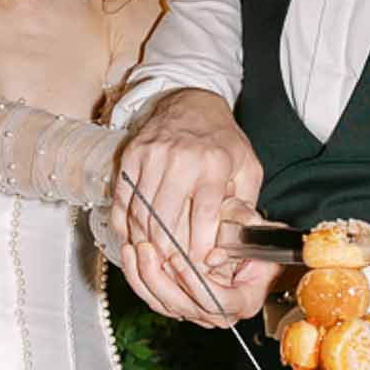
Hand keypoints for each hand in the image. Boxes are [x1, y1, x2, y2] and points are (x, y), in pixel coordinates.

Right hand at [112, 88, 262, 270]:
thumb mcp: (247, 166)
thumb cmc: (222, 140)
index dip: (199, 246)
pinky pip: (122, 198)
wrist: (192, 103)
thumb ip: (246, 203)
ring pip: (140, 211)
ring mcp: (151, 156)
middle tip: (172, 267)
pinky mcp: (132, 156)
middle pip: (165, 218)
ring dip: (144, 241)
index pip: (203, 215)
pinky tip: (132, 237)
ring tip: (153, 258)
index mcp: (213, 163)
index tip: (200, 265)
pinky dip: (124, 222)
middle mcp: (180, 159)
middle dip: (167, 250)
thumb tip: (239, 241)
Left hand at [118, 234, 282, 325]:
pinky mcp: (180, 304)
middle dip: (159, 279)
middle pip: (184, 307)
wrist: (248, 247)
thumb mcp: (249, 228)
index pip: (217, 301)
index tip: (178, 258)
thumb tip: (212, 258)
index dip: (195, 282)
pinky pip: (155, 299)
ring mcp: (198, 311)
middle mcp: (220, 312)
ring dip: (144, 278)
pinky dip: (139, 279)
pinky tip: (131, 257)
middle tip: (146, 250)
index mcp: (244, 301)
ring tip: (134, 250)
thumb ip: (235, 239)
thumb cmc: (252, 237)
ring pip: (164, 305)